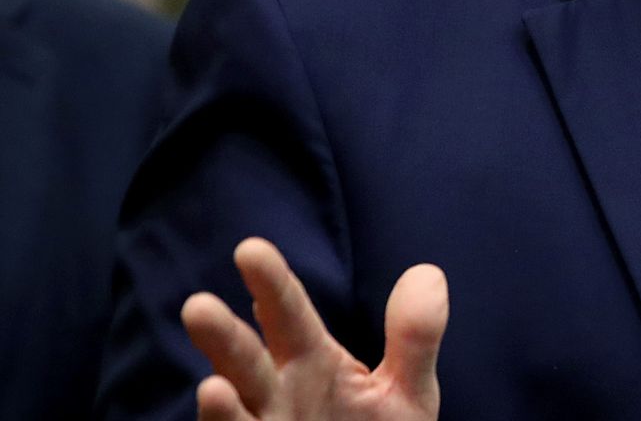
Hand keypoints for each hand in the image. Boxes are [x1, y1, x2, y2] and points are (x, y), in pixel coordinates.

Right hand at [181, 237, 445, 420]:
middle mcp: (278, 395)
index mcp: (310, 361)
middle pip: (246, 361)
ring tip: (211, 384)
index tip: (250, 249)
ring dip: (219, 403)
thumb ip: (414, 336)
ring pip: (234, 414)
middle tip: (198, 305)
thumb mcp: (407, 390)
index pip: (288, 314)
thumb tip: (427, 272)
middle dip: (223, 337)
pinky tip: (223, 411)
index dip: (271, 283)